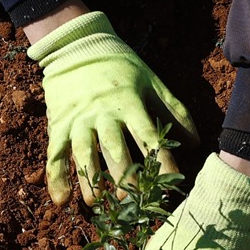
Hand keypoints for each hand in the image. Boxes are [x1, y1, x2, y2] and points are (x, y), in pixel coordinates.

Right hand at [27, 11, 198, 205]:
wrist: (76, 46)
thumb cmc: (120, 66)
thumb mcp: (150, 81)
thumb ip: (173, 110)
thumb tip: (194, 142)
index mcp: (128, 102)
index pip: (147, 135)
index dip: (160, 159)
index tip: (170, 183)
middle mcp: (102, 113)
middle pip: (113, 147)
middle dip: (123, 175)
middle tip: (132, 200)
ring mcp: (77, 120)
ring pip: (83, 153)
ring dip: (89, 179)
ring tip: (97, 203)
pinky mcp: (58, 125)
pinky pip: (55, 154)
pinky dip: (56, 178)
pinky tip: (61, 201)